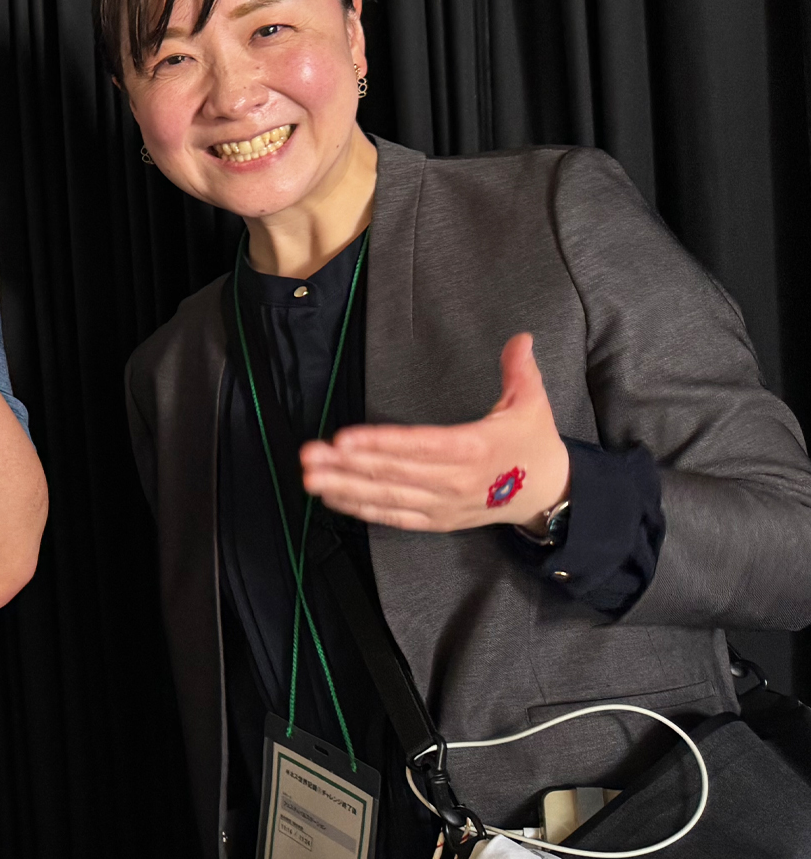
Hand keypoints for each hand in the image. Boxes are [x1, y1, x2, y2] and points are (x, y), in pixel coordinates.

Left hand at [299, 332, 570, 532]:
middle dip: (347, 464)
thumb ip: (520, 370)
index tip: (344, 438)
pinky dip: (362, 509)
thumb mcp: (532, 403)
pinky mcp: (437, 521)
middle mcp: (454, 480)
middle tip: (309, 455)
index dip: (380, 443)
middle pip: (394, 472)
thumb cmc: (533, 444)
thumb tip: (520, 337)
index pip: (419, 445)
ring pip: (388, 497)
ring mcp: (443, 504)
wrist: (548, 494)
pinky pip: (395, 517)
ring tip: (310, 477)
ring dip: (346, 487)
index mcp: (474, 448)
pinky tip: (332, 497)